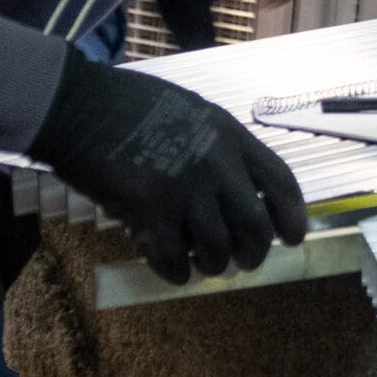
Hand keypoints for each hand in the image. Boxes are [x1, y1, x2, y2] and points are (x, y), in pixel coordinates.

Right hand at [27, 46, 307, 282]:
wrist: (83, 106)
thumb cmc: (134, 104)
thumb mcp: (196, 114)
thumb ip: (221, 148)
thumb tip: (238, 188)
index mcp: (232, 137)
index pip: (281, 182)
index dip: (292, 215)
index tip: (293, 237)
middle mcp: (218, 165)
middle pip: (255, 226)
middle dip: (254, 252)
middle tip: (246, 261)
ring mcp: (186, 190)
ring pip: (217, 249)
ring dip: (214, 264)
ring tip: (206, 264)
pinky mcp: (150, 211)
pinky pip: (175, 258)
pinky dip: (177, 271)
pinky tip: (173, 269)